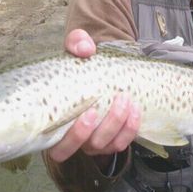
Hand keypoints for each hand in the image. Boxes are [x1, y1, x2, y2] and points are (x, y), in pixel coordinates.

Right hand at [47, 30, 141, 163]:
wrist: (98, 65)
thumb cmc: (78, 62)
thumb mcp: (75, 48)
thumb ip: (76, 42)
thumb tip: (86, 49)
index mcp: (56, 124)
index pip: (59, 148)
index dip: (75, 137)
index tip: (90, 112)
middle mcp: (75, 139)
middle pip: (89, 147)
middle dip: (106, 127)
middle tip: (119, 100)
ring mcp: (94, 141)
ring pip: (107, 146)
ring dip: (120, 125)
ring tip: (128, 100)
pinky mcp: (112, 138)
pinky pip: (122, 142)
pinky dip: (131, 128)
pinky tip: (136, 109)